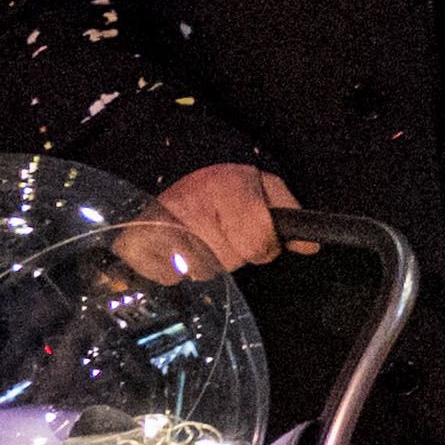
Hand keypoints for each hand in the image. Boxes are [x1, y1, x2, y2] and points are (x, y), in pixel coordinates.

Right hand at [137, 161, 299, 279]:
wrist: (178, 167)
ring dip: (206, 260)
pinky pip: (168, 277)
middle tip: (223, 229)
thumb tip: (309, 246)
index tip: (257, 233)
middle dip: (235, 251)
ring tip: (200, 235)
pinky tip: (176, 247)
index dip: (265, 245)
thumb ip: (290, 214)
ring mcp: (160, 225)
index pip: (257, 245)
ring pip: (202, 272)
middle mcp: (192, 206)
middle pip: (230, 261)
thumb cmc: (228, 184)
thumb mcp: (265, 187)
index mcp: (228, 188)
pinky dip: (174, 269)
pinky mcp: (136, 243)